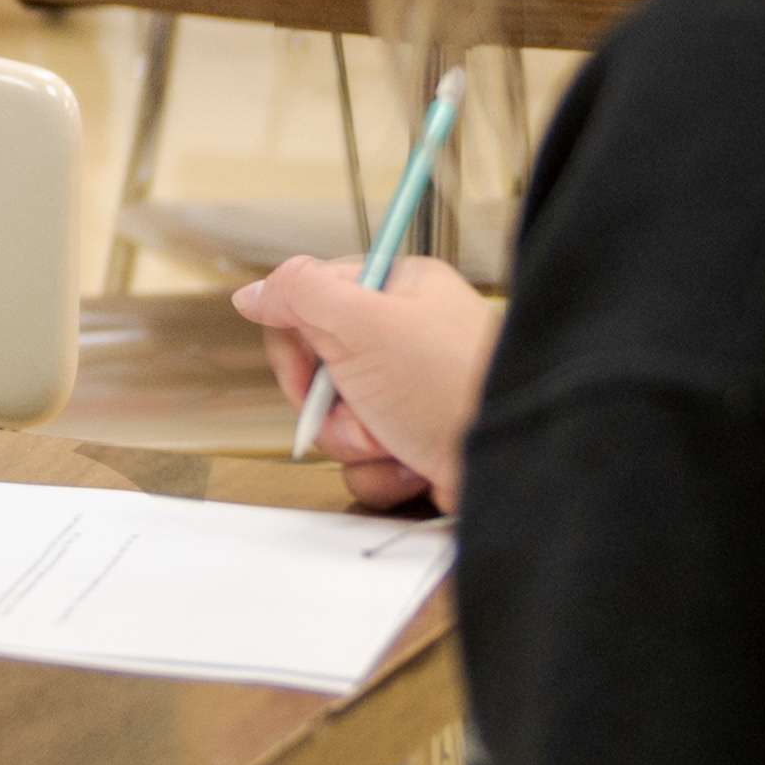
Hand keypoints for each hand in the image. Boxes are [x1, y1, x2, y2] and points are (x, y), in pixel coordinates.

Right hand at [235, 254, 496, 513]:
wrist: (512, 463)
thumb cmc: (448, 384)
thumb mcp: (362, 322)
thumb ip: (298, 295)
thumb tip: (253, 292)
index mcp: (398, 291)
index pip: (312, 304)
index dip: (296, 344)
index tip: (306, 372)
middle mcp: (406, 339)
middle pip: (319, 370)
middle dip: (329, 405)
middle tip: (359, 411)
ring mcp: (412, 395)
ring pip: (338, 422)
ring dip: (355, 443)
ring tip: (395, 443)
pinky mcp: (419, 444)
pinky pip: (367, 462)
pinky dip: (382, 472)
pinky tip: (415, 467)